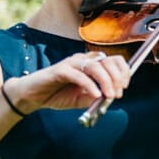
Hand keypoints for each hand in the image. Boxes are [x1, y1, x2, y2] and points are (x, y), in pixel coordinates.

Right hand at [3, 51, 130, 114]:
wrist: (34, 97)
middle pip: (108, 62)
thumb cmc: (59, 95)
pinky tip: (95, 95)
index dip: (123, 71)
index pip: (114, 60)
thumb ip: (98, 96)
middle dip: (117, 78)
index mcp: (92, 64)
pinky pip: (79, 75)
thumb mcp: (83, 98)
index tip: (125, 86)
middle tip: (117, 94)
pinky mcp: (60, 70)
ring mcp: (72, 63)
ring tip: (109, 96)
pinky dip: (90, 85)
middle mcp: (83, 60)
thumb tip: (113, 96)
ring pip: (95, 67)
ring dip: (106, 81)